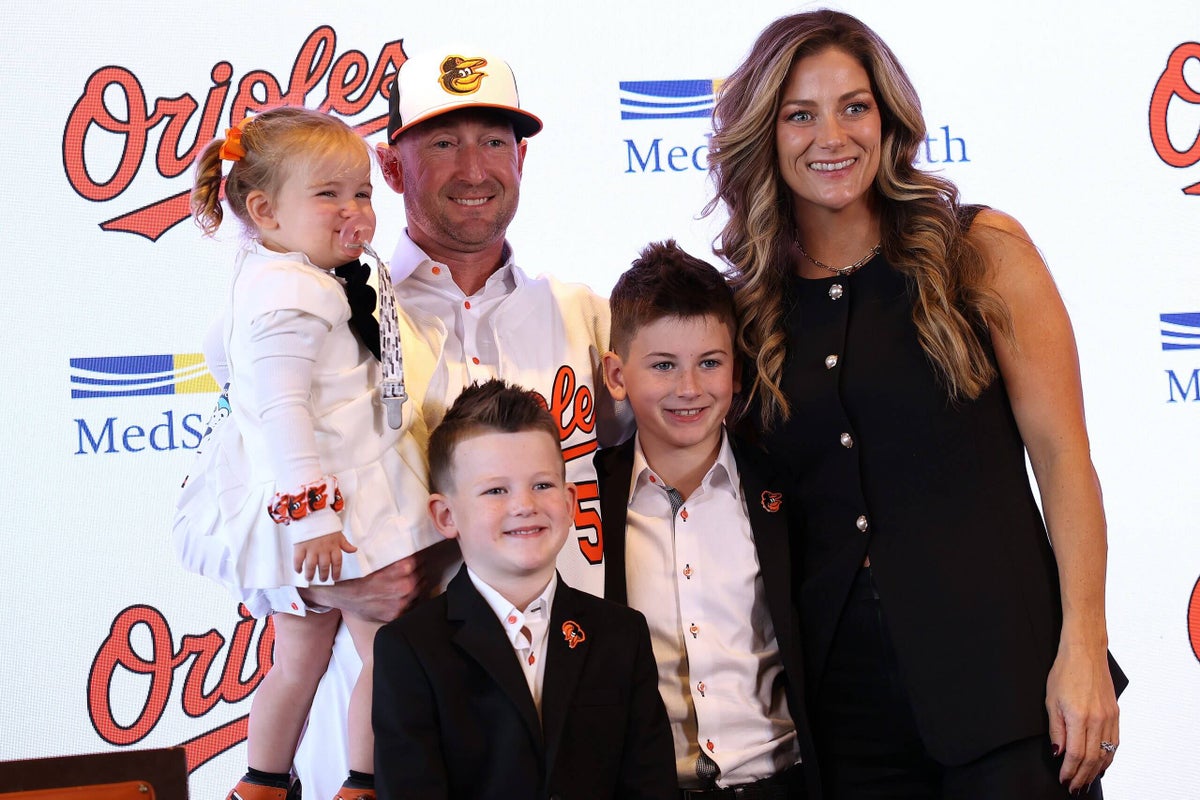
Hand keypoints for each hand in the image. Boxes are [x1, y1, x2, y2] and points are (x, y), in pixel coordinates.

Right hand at [293, 530, 356, 581]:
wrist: (312, 514)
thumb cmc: (326, 524)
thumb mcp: (339, 534)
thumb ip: (345, 544)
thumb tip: (354, 550)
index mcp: (333, 546)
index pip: (337, 563)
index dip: (336, 572)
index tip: (335, 578)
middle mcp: (323, 549)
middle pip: (324, 566)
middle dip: (323, 575)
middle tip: (322, 579)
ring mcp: (311, 548)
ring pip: (311, 566)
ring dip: (310, 574)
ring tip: (310, 578)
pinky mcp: (300, 546)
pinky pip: (298, 559)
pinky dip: (298, 567)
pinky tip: (298, 570)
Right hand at [299, 539, 459, 621]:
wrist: (339, 593)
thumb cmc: (357, 572)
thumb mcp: (375, 557)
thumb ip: (394, 554)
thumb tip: (410, 540)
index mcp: (402, 569)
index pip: (421, 559)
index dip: (419, 555)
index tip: (418, 553)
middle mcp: (405, 586)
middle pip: (422, 573)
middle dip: (419, 568)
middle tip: (413, 565)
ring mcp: (402, 602)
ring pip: (420, 588)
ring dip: (417, 582)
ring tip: (409, 577)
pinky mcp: (396, 613)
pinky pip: (412, 603)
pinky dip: (411, 597)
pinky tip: (403, 592)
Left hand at [1046, 645, 1118, 792]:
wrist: (1085, 653)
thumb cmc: (1064, 672)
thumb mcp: (1051, 700)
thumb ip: (1056, 730)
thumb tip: (1059, 753)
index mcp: (1079, 716)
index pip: (1076, 754)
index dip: (1070, 770)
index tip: (1063, 779)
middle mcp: (1098, 719)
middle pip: (1093, 758)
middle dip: (1083, 776)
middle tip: (1075, 787)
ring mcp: (1110, 717)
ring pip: (1106, 753)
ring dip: (1096, 771)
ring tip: (1087, 781)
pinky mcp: (1116, 714)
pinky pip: (1115, 742)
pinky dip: (1108, 757)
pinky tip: (1101, 764)